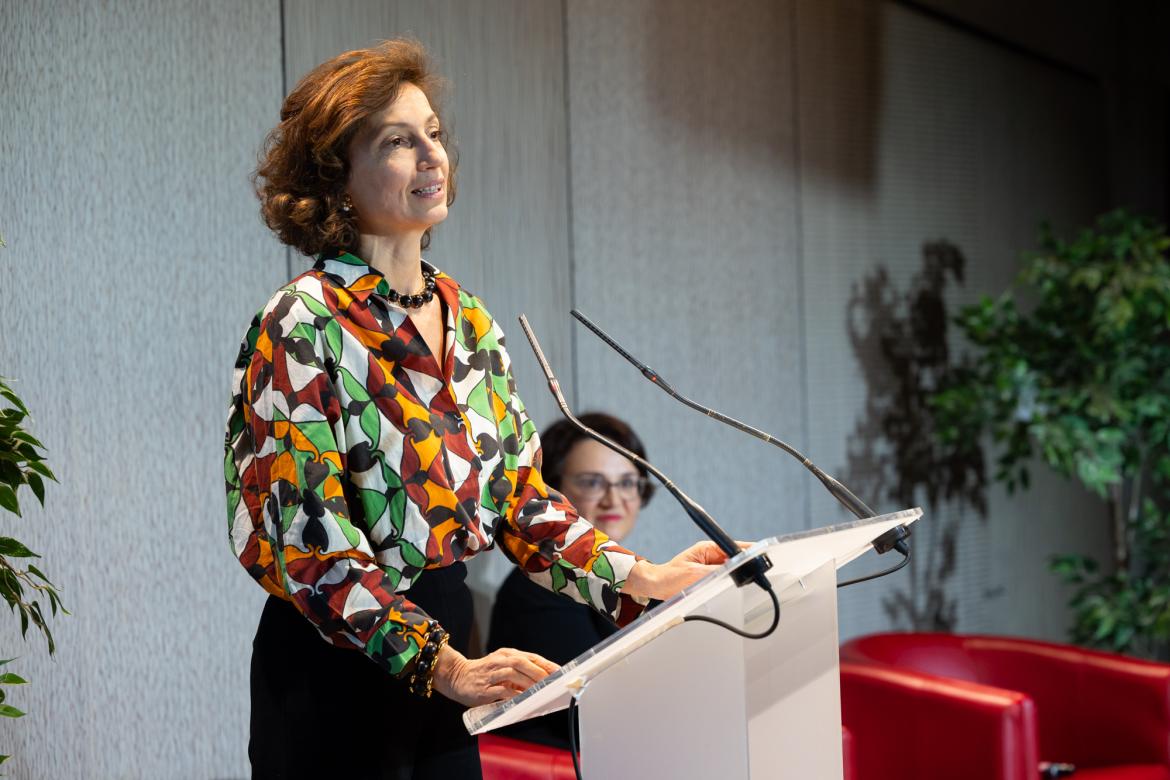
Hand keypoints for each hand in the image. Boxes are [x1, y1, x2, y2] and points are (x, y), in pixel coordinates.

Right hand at [432, 644, 559, 706]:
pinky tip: (522, 698)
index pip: (531, 657)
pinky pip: (501, 690)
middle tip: (551, 681)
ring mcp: (491, 673)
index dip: (546, 664)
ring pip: (513, 674)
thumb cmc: (485, 674)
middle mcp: (500, 660)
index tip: (560, 672)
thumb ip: (520, 673)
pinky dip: (513, 694)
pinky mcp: (484, 688)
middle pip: (522, 662)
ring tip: (540, 690)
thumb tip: (543, 683)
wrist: (457, 677)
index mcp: (506, 654)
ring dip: (528, 682)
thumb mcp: (503, 668)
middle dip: (538, 671)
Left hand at [624, 540, 746, 599]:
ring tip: (743, 582)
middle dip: (745, 566)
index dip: (749, 552)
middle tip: (756, 576)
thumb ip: (715, 572)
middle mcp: (711, 554)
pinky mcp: (709, 575)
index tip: (761, 557)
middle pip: (736, 558)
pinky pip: (724, 577)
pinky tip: (731, 588)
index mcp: (708, 548)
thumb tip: (734, 570)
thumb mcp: (694, 575)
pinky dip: (729, 582)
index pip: (734, 547)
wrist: (655, 585)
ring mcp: (711, 565)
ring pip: (731, 569)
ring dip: (736, 576)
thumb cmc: (670, 577)